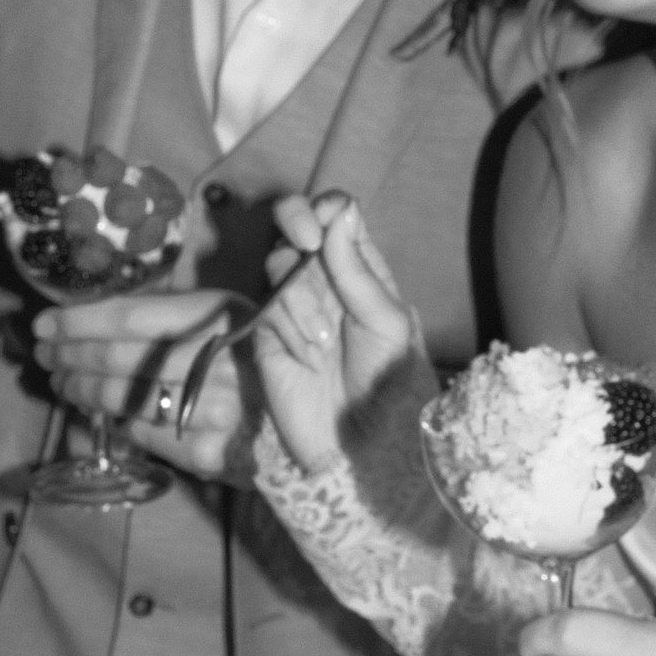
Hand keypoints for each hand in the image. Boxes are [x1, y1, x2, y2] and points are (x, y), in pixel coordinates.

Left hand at [33, 286, 256, 480]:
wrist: (310, 424)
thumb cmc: (260, 361)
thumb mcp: (229, 319)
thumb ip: (173, 314)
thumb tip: (96, 315)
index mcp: (220, 317)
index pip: (131, 318)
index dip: (79, 320)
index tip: (45, 322)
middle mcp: (216, 361)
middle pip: (118, 357)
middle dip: (69, 354)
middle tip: (43, 353)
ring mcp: (212, 410)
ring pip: (121, 397)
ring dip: (79, 388)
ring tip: (61, 381)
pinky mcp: (206, 452)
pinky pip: (140, 431)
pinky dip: (113, 419)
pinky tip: (99, 410)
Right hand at [252, 190, 428, 473]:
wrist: (360, 446)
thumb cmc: (389, 384)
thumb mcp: (386, 323)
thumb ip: (358, 269)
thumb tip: (340, 210)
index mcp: (361, 270)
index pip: (337, 217)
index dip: (326, 208)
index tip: (323, 220)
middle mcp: (324, 279)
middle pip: (295, 225)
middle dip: (295, 222)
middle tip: (306, 242)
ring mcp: (293, 304)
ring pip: (278, 266)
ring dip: (303, 300)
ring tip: (324, 344)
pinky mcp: (266, 333)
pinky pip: (267, 308)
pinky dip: (289, 328)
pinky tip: (308, 358)